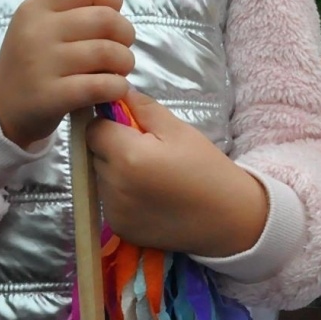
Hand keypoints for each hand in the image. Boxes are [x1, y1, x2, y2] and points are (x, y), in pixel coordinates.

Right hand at [0, 0, 134, 148]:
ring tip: (118, 69)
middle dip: (125, 34)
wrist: (1, 106)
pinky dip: (117, 86)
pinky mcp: (52, 96)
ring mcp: (43, 64)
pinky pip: (102, 85)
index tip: (112, 14)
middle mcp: (38, 31)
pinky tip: (113, 87)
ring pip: (108, 53)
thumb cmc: (30, 58)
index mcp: (37, 7)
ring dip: (125, 62)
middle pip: (105, 19)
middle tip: (120, 47)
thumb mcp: (40, 20)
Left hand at [88, 87, 268, 256]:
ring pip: (100, 179)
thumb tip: (118, 91)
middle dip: (112, 148)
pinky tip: (149, 197)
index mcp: (127, 156)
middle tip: (146, 152)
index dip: (109, 124)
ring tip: (150, 176)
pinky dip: (122, 196)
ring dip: (115, 172)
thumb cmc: (206, 167)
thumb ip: (143, 108)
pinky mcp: (119, 228)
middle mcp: (114, 186)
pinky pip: (109, 202)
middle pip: (94, 155)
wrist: (227, 216)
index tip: (131, 128)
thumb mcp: (179, 130)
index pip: (93, 130)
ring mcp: (114, 211)